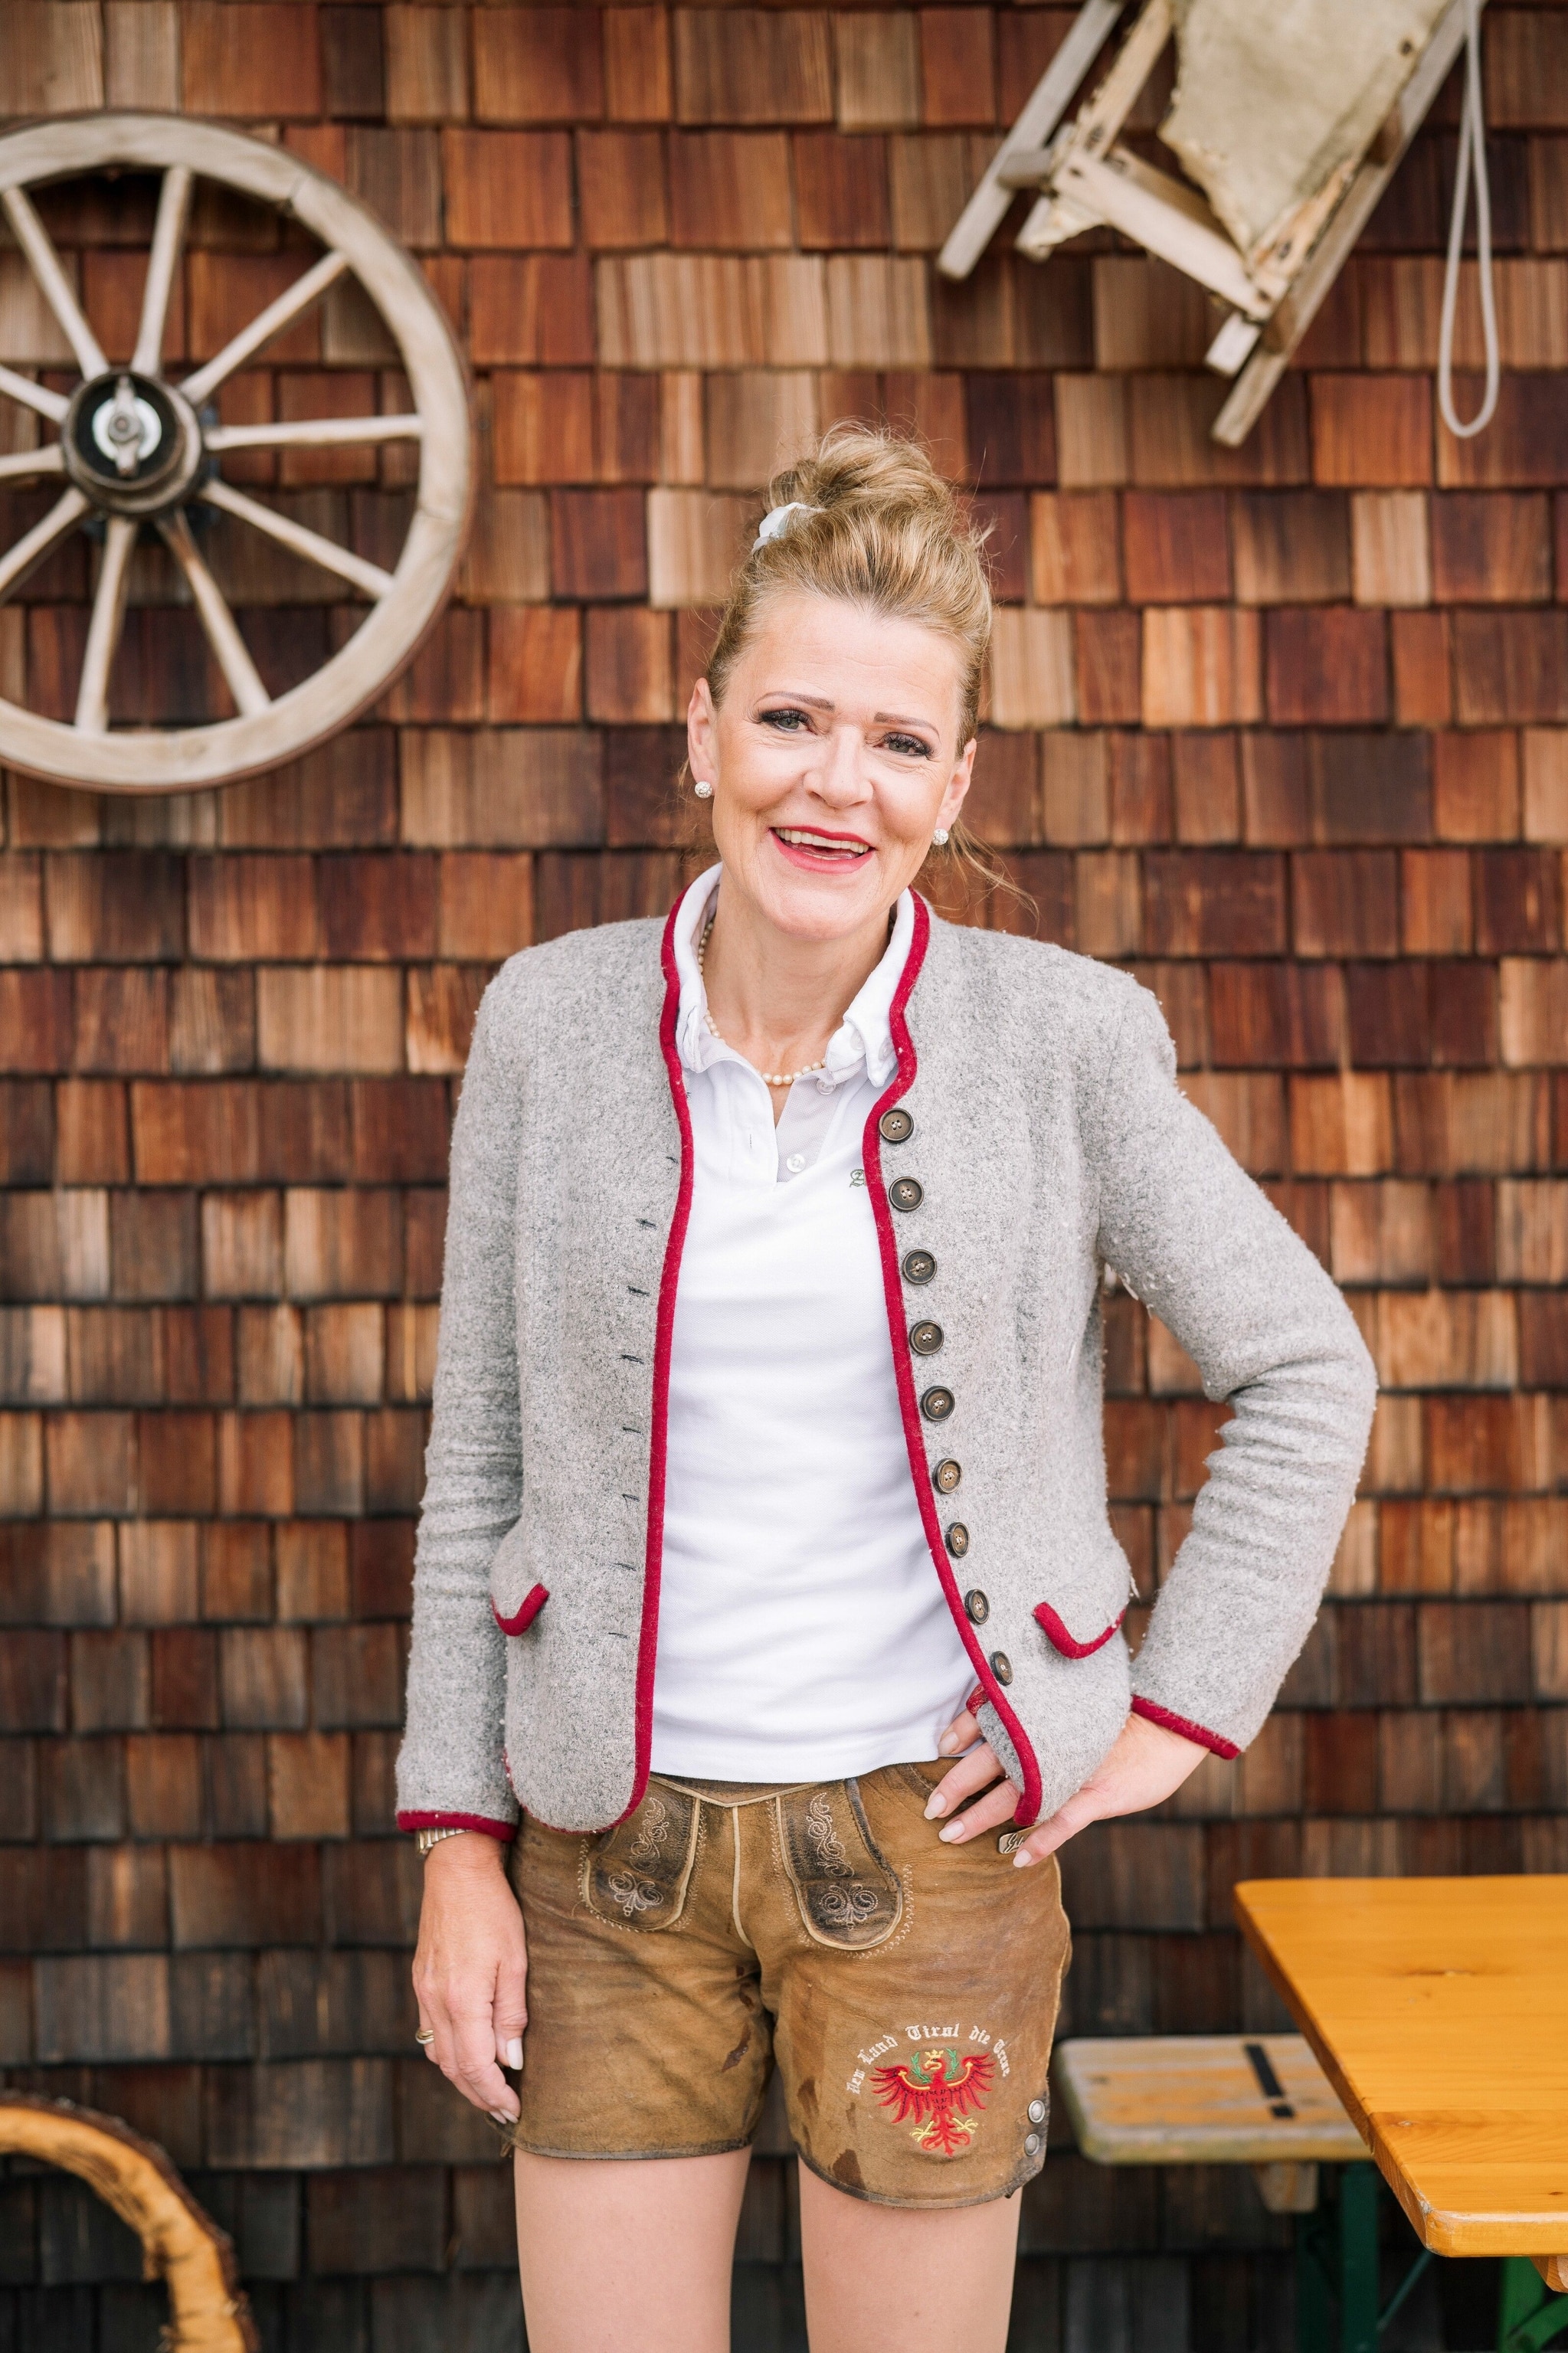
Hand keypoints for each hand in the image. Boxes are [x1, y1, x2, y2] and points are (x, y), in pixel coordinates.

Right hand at [412, 1832, 528, 2122]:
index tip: (514, 2110)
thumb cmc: (494, 1910)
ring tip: (489, 2089)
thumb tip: (511, 2062)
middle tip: (504, 2111)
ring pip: (438, 2053)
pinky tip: (468, 2052)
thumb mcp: (516, 1961)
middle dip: (479, 2095)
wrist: (457, 1870)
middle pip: (453, 2068)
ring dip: (462, 2078)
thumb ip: (511, 2015)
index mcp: (462, 1999)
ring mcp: (423, 1992)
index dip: (494, 2095)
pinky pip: (430, 2031)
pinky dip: (449, 2052)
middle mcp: (436, 2001)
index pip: (475, 2066)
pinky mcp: (420, 1982)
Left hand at [925, 1706, 1209, 1867]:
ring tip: (952, 1835)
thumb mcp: (1081, 1702)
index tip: (940, 1746)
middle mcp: (1050, 1740)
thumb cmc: (1127, 1713)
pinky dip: (1038, 1841)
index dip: (962, 1731)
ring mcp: (1072, 1769)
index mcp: (1043, 1713)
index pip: (993, 1717)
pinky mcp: (1097, 1794)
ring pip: (1015, 1796)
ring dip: (980, 1817)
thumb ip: (1046, 1710)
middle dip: (956, 1785)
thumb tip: (1012, 1712)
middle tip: (931, 1807)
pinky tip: (1016, 1857)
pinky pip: (1061, 1822)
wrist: (1173, 1723)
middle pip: (991, 1762)